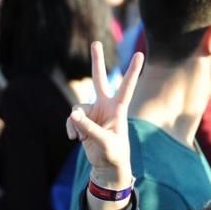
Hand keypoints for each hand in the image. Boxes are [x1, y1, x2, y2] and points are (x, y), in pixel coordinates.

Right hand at [66, 42, 143, 188]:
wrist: (107, 166)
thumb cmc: (113, 154)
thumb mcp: (104, 143)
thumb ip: (89, 128)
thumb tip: (73, 115)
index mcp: (118, 109)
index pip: (126, 87)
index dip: (132, 71)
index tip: (139, 54)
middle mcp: (105, 106)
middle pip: (99, 79)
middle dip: (97, 61)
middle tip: (96, 42)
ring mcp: (93, 112)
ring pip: (77, 108)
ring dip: (76, 123)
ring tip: (80, 138)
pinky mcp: (83, 120)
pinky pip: (71, 119)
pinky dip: (71, 128)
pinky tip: (74, 139)